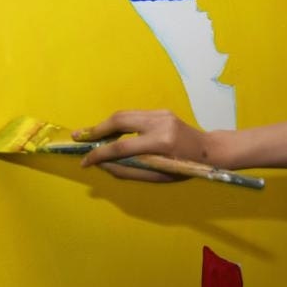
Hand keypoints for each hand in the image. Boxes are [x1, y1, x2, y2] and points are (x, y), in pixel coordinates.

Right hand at [75, 110, 206, 181]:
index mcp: (160, 142)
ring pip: (124, 114)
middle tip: (79, 137)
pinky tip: (110, 132)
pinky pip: (134, 115)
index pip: (121, 147)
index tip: (85, 162)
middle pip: (119, 120)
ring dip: (105, 125)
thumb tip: (102, 164)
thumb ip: (128, 170)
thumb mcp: (158, 176)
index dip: (100, 154)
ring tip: (90, 135)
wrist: (208, 150)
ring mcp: (161, 114)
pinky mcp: (161, 111)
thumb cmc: (184, 168)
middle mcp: (160, 123)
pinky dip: (119, 123)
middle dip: (97, 129)